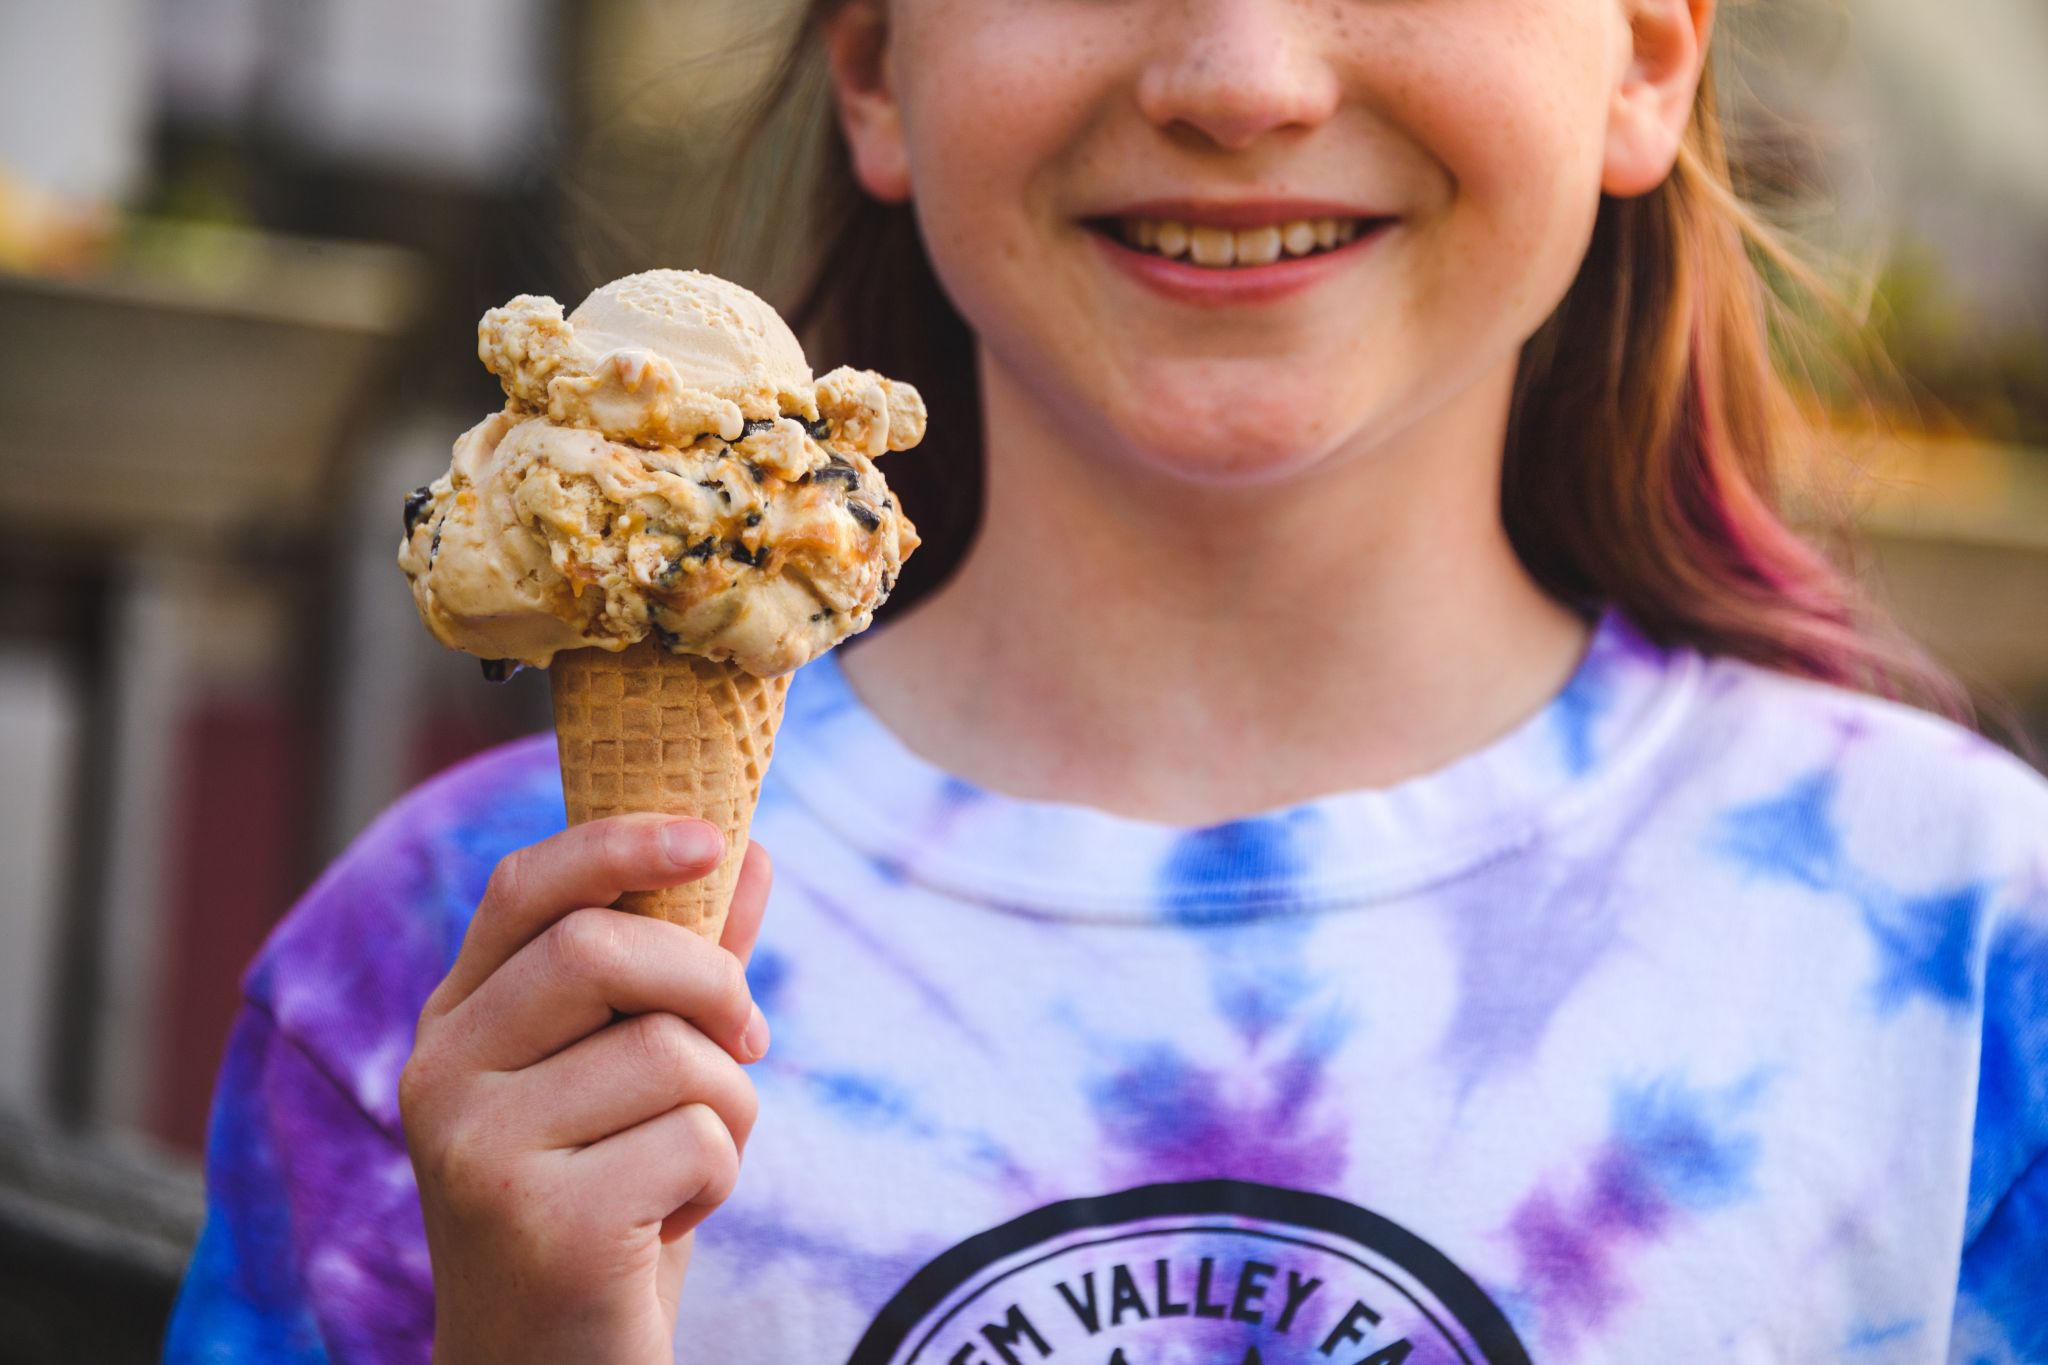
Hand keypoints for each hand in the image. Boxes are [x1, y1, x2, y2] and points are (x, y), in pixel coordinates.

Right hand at [398, 814, 772, 1364]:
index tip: (711, 834)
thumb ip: (685, 966)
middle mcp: (443, 1075)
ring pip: (669, 1053)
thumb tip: (751, 849)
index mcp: (459, 1023)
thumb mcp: (639, 1078)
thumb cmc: (608, 1209)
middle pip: (600, 948)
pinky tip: (667, 1226)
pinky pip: (695, 1140)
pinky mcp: (539, 1224)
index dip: (619, 840)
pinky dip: (721, 1179)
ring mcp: (477, 1150)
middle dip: (710, 980)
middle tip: (750, 1034)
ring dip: (730, 1107)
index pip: (524, 887)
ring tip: (689, 1166)